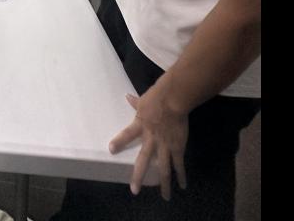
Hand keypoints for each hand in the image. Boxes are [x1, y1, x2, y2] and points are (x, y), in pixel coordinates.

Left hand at [109, 82, 188, 200]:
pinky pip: (179, 164)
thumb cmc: (158, 96)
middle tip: (135, 190)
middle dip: (139, 176)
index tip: (111, 150)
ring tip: (165, 196)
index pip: (127, 135)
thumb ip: (135, 103)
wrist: (175, 98)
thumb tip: (127, 97)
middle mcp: (151, 139)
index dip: (119, 142)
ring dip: (163, 184)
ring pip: (163, 168)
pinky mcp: (178, 147)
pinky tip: (182, 185)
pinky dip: (181, 175)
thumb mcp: (143, 100)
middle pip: (143, 160)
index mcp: (141, 126)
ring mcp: (165, 145)